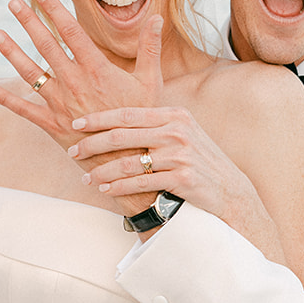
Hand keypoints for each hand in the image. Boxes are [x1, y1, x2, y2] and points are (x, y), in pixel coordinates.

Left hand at [0, 0, 162, 149]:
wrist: (131, 159)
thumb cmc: (142, 120)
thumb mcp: (151, 82)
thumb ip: (150, 48)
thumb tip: (158, 17)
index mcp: (97, 69)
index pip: (72, 31)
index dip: (55, 10)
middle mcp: (75, 83)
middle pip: (46, 46)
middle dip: (29, 22)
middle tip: (13, 3)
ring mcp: (61, 104)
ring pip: (30, 73)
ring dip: (11, 53)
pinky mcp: (53, 125)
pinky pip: (24, 109)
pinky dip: (5, 99)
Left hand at [69, 105, 255, 222]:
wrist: (230, 189)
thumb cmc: (199, 160)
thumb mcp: (183, 133)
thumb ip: (155, 124)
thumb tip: (116, 119)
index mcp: (174, 114)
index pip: (127, 113)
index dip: (99, 118)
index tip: (77, 123)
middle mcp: (177, 131)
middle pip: (123, 135)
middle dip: (92, 144)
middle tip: (73, 151)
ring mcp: (180, 155)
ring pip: (128, 162)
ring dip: (102, 171)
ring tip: (86, 177)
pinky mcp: (182, 178)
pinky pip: (140, 183)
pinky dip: (119, 187)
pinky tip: (105, 189)